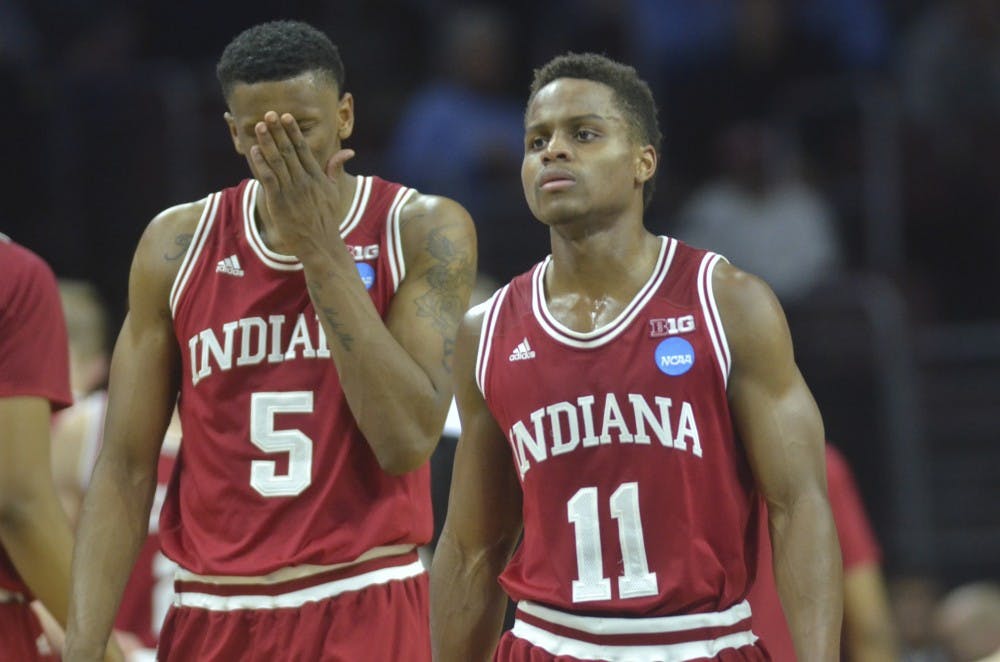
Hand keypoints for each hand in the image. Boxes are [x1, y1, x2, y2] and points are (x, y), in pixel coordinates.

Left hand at [249, 111, 354, 258]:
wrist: (320, 243)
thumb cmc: (326, 218)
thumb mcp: (334, 191)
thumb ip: (335, 169)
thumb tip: (348, 152)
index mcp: (317, 177)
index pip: (303, 149)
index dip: (293, 132)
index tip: (285, 117)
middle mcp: (304, 181)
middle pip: (288, 151)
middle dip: (278, 131)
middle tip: (269, 115)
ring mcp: (291, 191)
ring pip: (277, 162)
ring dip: (267, 143)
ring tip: (259, 127)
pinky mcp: (280, 202)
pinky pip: (269, 179)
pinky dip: (261, 164)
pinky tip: (254, 151)